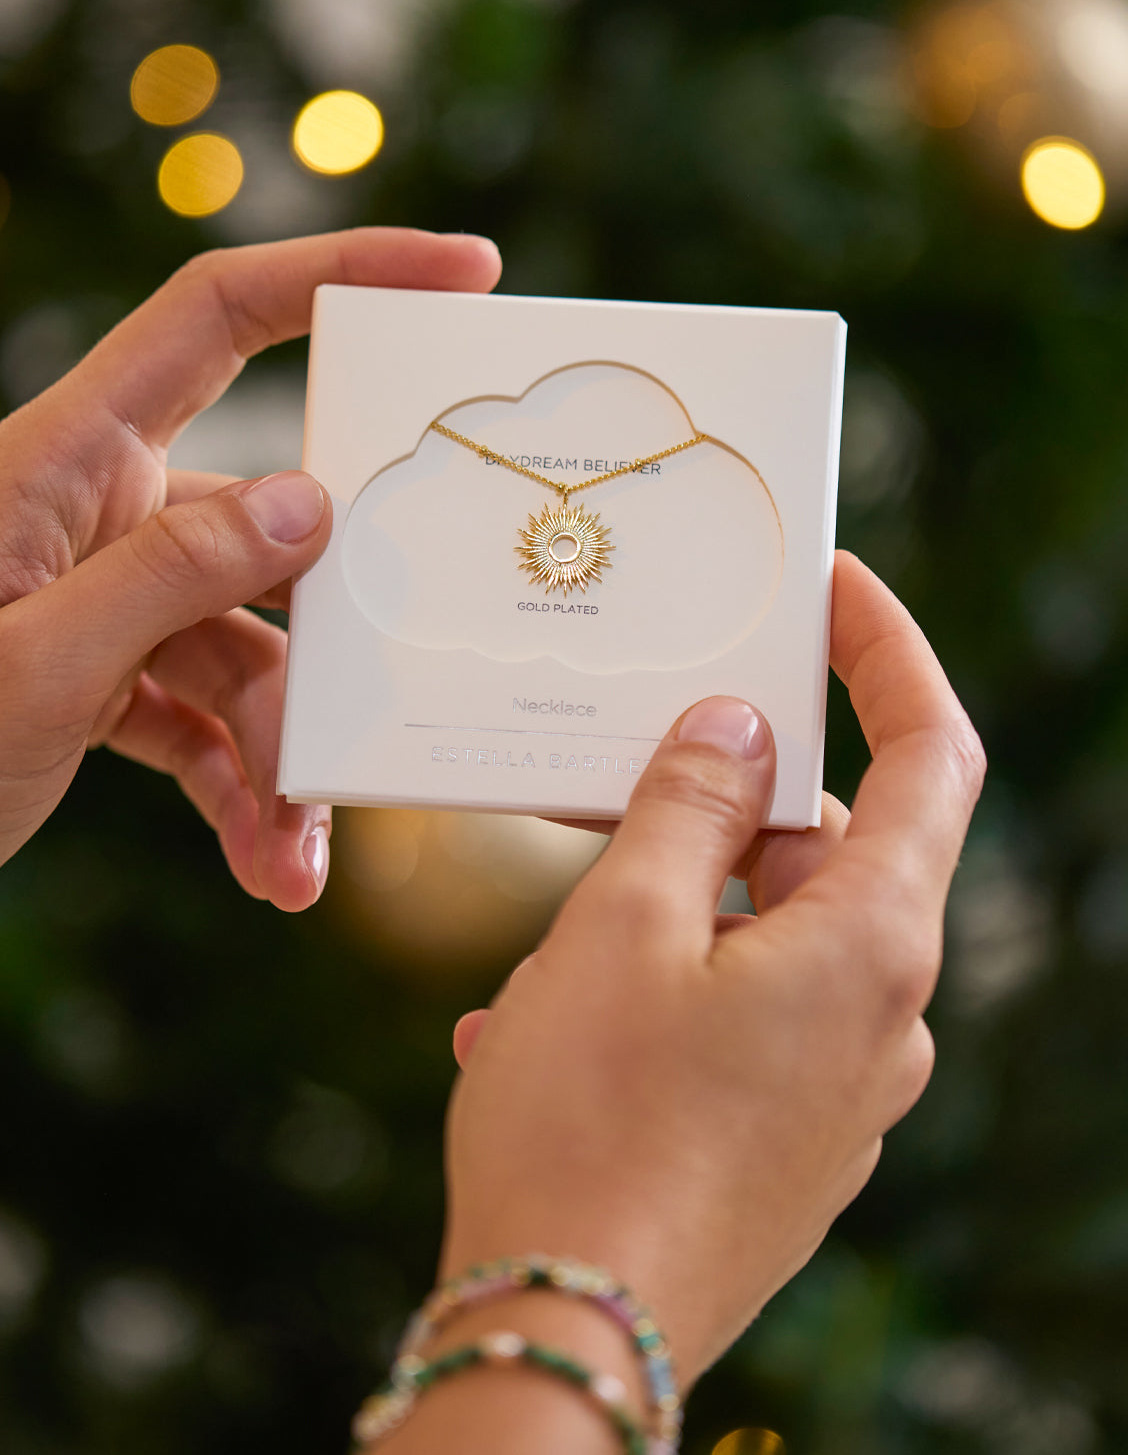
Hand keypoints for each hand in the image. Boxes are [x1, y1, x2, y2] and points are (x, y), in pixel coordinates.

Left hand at [0, 228, 500, 907]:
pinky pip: (202, 718)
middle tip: (389, 714)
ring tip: (294, 861)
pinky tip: (262, 864)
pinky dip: (238, 789)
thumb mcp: (29, 665)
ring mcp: (108, 595)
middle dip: (330, 642)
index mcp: (68, 456)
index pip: (218, 316)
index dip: (342, 269)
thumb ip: (171, 578)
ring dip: (282, 755)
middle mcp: (100, 510)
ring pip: (247, 649)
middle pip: (270, 533)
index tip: (465, 275)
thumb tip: (314, 502)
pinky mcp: (105, 676)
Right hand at [440, 554, 984, 1388]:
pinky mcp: (787, 1142)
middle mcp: (883, 1018)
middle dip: (729, 801)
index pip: (933, 755)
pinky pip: (738, 1020)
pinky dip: (659, 991)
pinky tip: (544, 1024)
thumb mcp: (626, 924)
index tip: (834, 593)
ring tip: (547, 940)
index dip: (889, 656)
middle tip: (627, 769)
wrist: (566, 1340)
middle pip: (832, 848)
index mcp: (875, 942)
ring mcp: (840, 1090)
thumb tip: (737, 725)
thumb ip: (690, 804)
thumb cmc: (593, 1122)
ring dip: (669, 909)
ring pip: (769, 935)